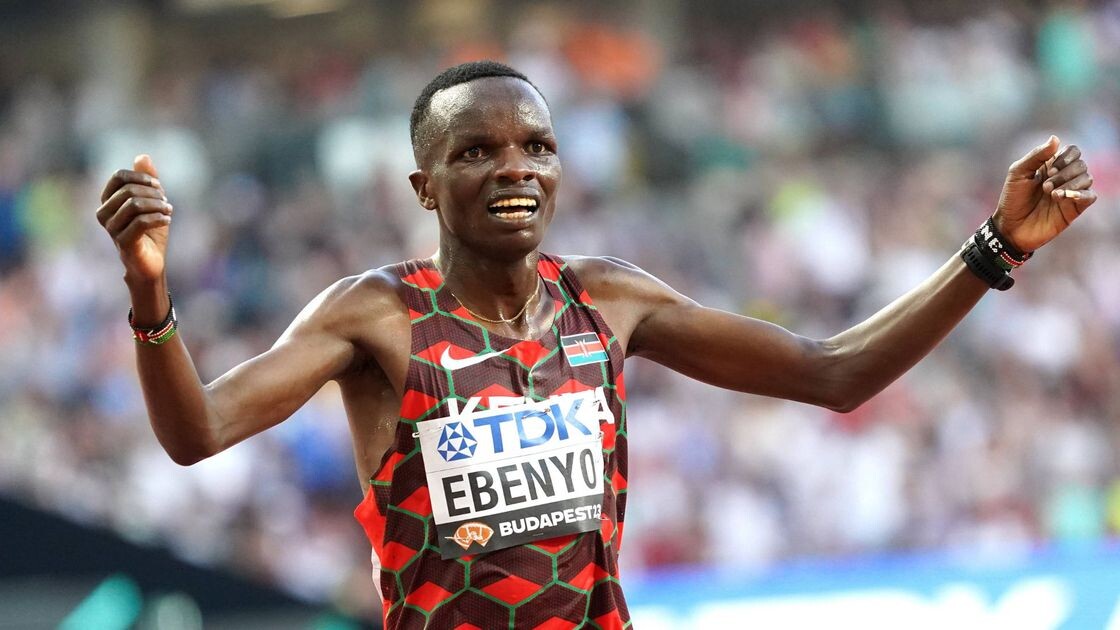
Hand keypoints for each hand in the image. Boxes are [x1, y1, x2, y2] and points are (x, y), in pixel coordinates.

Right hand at [97, 155, 172, 283]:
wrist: (151, 262)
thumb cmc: (149, 232)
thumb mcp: (151, 202)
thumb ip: (147, 181)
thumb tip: (142, 156)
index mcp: (107, 201)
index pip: (118, 177)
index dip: (141, 177)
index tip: (158, 186)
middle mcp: (104, 214)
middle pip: (129, 190)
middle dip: (153, 193)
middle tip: (166, 202)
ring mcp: (112, 230)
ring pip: (135, 205)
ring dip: (158, 205)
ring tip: (169, 210)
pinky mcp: (124, 243)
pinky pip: (140, 222)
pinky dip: (158, 218)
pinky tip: (167, 219)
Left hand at [994, 136, 1096, 252]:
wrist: (1010, 227)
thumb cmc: (1012, 199)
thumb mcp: (1018, 173)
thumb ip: (1036, 155)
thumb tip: (1056, 138)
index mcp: (1051, 165)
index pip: (1073, 151)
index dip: (1066, 156)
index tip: (1050, 168)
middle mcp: (1064, 177)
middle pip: (1081, 164)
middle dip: (1064, 173)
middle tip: (1045, 186)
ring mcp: (1070, 193)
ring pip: (1087, 178)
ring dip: (1069, 184)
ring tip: (1051, 195)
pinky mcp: (1074, 208)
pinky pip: (1090, 196)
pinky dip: (1081, 194)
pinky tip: (1063, 198)